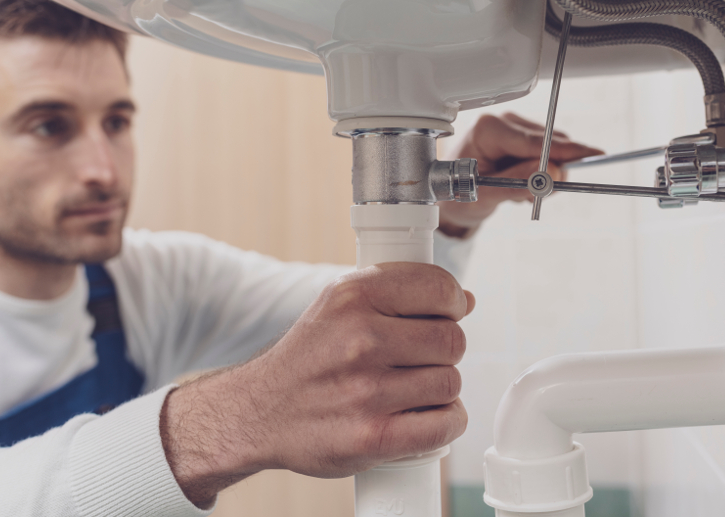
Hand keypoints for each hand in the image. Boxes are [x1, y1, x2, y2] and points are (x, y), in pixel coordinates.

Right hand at [160, 263, 474, 507]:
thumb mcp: (340, 304)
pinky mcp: (373, 437)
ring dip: (441, 388)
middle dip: (445, 350)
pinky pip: (445, 424)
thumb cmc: (309, 357)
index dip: (451, 303)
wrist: (259, 412)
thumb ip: (399, 293)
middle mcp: (359, 339)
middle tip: (421, 358)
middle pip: (452, 339)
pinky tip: (424, 416)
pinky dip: (446, 422)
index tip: (444, 314)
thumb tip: (465, 300)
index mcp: (353, 296)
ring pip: (451, 382)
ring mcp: (366, 390)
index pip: (440, 288)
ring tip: (412, 389)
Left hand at [438, 113, 602, 236]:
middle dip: (552, 172)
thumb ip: (517, 183)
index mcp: (488, 129)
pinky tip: (519, 182)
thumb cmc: (458, 191)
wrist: (448, 193)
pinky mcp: (522, 136)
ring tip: (516, 192)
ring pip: (552, 150)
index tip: (595, 155)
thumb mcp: (485, 194)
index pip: (537, 141)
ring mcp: (514, 127)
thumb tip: (551, 172)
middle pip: (550, 143)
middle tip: (537, 197)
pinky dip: (541, 174)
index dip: (568, 150)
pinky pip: (548, 154)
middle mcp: (503, 121)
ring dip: (544, 176)